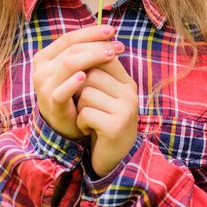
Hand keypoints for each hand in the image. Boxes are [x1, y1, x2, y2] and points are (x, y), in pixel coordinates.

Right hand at [32, 25, 122, 139]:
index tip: (111, 31)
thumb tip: (108, 32)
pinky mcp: (51, 102)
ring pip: (68, 64)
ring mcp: (44, 86)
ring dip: (92, 57)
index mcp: (45, 57)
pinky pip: (62, 91)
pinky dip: (73, 83)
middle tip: (117, 46)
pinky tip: (85, 76)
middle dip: (97, 45)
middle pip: (72, 49)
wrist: (62, 124)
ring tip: (111, 55)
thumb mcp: (75, 69)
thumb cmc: (72, 92)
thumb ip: (85, 52)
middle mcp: (41, 69)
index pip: (69, 38)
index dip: (90, 33)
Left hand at [75, 58, 137, 176]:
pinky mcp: (115, 126)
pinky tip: (89, 129)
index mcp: (127, 82)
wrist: (115, 158)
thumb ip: (96, 74)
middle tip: (84, 105)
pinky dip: (81, 122)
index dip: (85, 66)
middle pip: (90, 73)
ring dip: (79, 108)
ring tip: (89, 118)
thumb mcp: (103, 95)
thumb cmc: (103, 121)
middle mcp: (129, 93)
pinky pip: (85, 113)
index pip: (103, 57)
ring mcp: (125, 109)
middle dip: (79, 89)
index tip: (79, 81)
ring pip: (85, 93)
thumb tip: (77, 48)